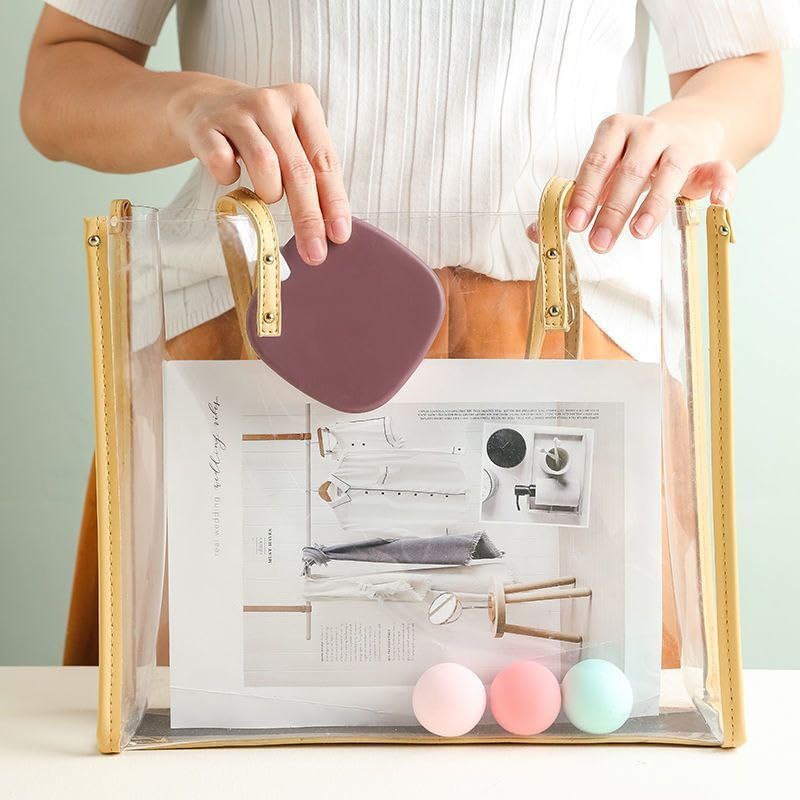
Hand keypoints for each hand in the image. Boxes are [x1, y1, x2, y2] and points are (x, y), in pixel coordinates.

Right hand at [168, 79, 349, 264]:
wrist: (207, 106)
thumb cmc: (262, 134)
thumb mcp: (293, 143)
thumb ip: (314, 176)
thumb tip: (332, 229)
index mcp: (302, 102)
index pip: (324, 161)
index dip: (333, 202)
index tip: (339, 235)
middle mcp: (271, 102)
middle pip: (297, 169)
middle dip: (308, 217)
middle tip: (314, 252)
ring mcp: (236, 111)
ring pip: (264, 166)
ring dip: (269, 192)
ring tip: (268, 194)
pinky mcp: (205, 125)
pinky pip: (222, 164)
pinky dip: (229, 178)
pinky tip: (232, 174)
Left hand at [568, 113, 735, 251]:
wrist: (689, 125)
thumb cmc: (634, 156)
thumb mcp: (605, 169)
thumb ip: (576, 198)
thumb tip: (535, 233)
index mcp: (615, 130)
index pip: (596, 164)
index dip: (585, 195)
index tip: (574, 224)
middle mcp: (648, 131)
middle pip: (630, 171)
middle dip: (613, 210)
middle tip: (599, 244)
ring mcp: (682, 142)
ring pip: (671, 171)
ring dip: (654, 203)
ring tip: (638, 233)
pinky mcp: (712, 156)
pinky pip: (720, 170)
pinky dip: (722, 186)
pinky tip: (717, 204)